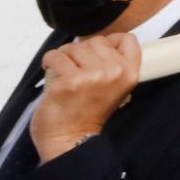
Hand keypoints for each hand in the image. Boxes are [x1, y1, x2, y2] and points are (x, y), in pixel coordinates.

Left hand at [31, 33, 140, 161]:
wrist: (70, 139)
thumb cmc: (88, 114)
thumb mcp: (115, 88)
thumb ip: (114, 66)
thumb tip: (98, 43)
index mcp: (130, 74)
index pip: (127, 39)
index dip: (110, 42)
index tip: (97, 54)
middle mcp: (114, 72)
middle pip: (97, 41)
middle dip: (82, 51)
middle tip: (76, 69)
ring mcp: (92, 76)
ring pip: (75, 47)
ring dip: (65, 57)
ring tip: (64, 73)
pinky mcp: (69, 81)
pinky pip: (56, 56)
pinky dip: (50, 61)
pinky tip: (51, 72)